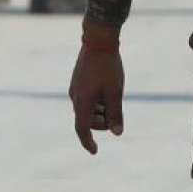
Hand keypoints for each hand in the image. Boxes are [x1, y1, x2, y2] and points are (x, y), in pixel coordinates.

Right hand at [69, 24, 124, 154]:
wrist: (98, 40)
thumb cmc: (108, 67)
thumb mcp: (115, 92)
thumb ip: (115, 114)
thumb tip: (117, 133)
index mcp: (82, 102)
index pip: (82, 129)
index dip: (88, 142)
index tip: (95, 151)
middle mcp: (75, 97)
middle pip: (88, 119)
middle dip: (102, 121)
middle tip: (116, 111)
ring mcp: (75, 88)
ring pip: (88, 108)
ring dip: (101, 110)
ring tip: (113, 95)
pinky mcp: (78, 81)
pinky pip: (87, 98)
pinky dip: (97, 101)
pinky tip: (108, 89)